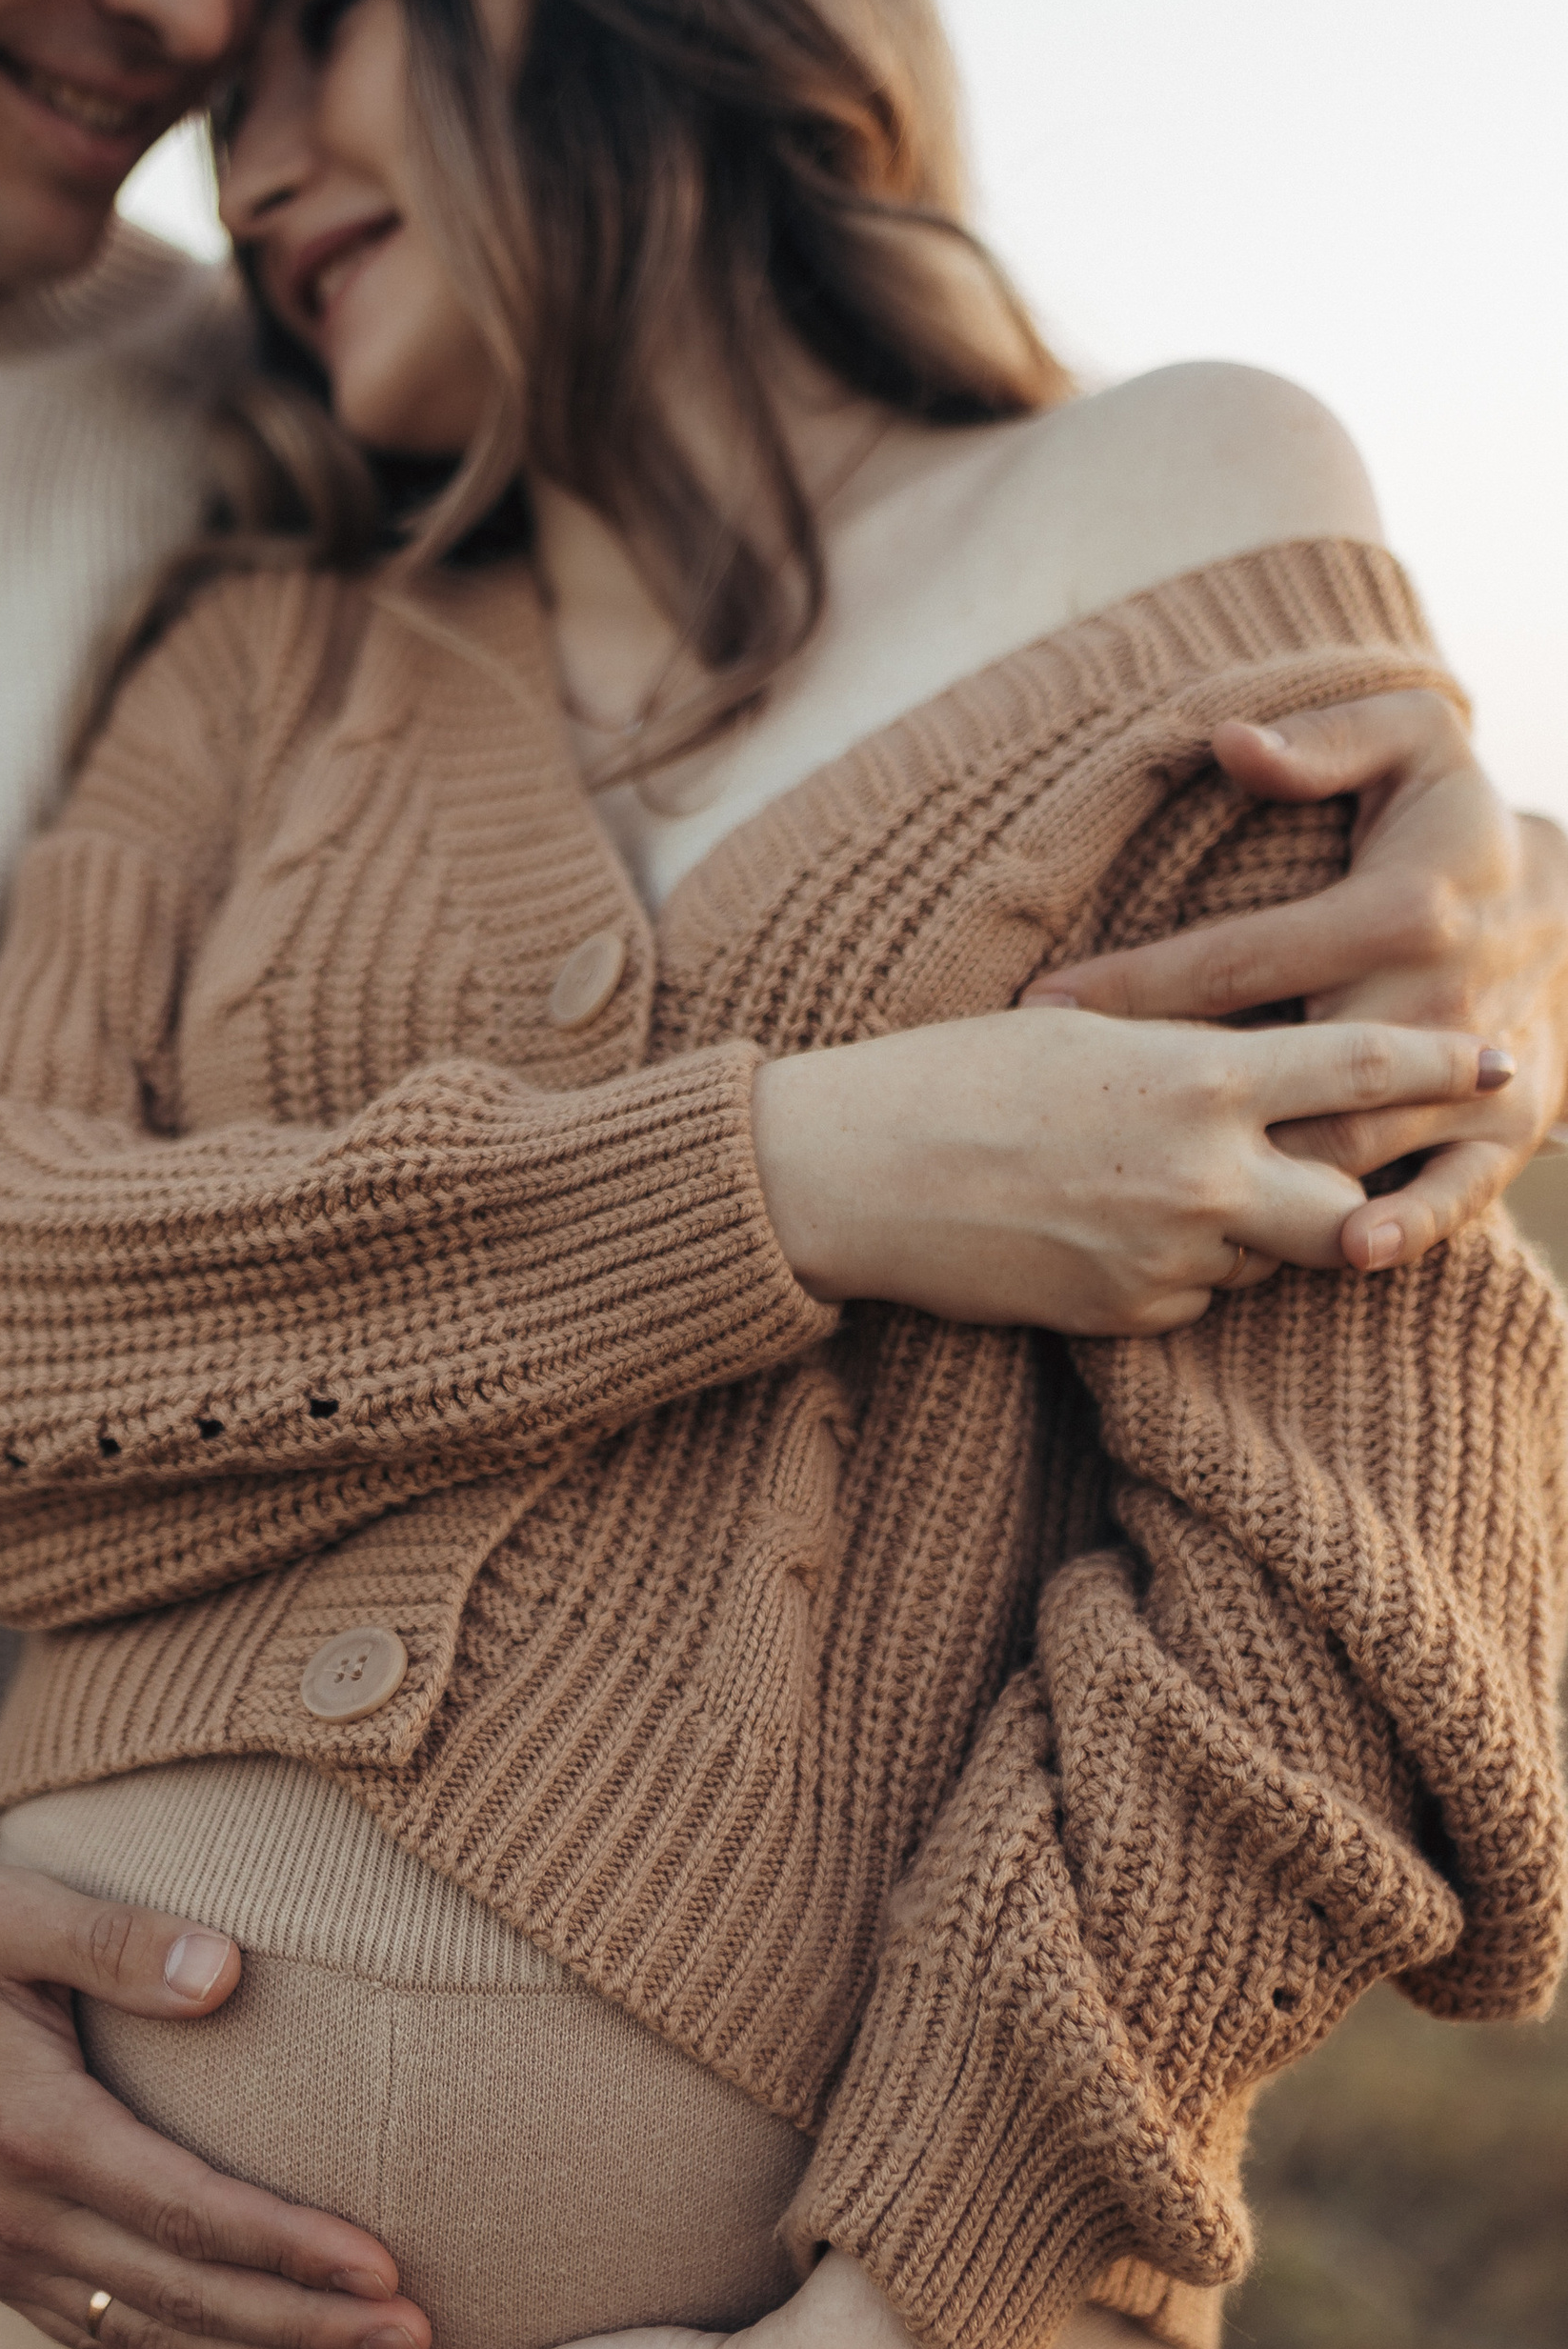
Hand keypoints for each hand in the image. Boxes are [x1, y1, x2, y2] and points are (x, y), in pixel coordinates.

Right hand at [0, 1846, 428, 2348]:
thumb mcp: (9, 1909)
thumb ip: (118, 1940)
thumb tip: (226, 1971)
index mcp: (32, 2131)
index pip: (191, 2215)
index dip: (293, 2253)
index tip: (386, 2273)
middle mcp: (14, 2215)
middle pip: (186, 2301)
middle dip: (306, 2331)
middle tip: (413, 2347)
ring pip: (150, 2342)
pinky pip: (102, 2342)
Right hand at [750, 1005, 1510, 1335]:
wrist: (847, 1174)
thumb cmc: (953, 1075)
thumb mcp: (1093, 1030)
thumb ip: (1195, 1052)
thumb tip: (1267, 1062)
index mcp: (1200, 1080)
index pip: (1368, 1073)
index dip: (1449, 1072)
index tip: (1503, 1065)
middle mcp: (1201, 1179)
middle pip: (1354, 1210)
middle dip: (1374, 1195)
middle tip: (1391, 1174)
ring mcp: (1163, 1261)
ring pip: (1269, 1259)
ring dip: (1260, 1230)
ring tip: (1198, 1187)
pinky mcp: (1120, 1318)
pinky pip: (1194, 1300)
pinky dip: (1183, 1269)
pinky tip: (1118, 1229)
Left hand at [1025, 694, 1567, 1269]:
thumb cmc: (1458, 822)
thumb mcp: (1414, 745)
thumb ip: (1326, 743)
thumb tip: (1232, 742)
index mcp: (1395, 910)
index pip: (1236, 962)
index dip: (1134, 988)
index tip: (1046, 1006)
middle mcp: (1435, 997)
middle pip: (1286, 1073)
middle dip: (1184, 1107)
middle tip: (1082, 1137)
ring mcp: (1472, 1073)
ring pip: (1352, 1141)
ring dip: (1266, 1181)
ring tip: (1162, 1210)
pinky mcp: (1510, 1124)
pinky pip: (1455, 1190)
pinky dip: (1406, 1226)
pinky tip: (1344, 1253)